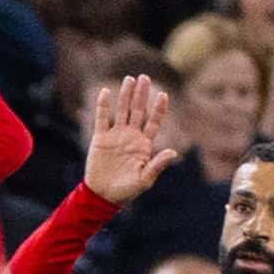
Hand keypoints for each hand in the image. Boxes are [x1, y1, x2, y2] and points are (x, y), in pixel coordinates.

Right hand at [84, 75, 178, 205]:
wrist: (103, 195)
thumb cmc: (127, 190)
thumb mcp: (145, 179)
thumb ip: (157, 164)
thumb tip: (173, 152)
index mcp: (144, 145)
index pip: (153, 122)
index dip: (158, 108)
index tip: (163, 94)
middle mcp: (131, 136)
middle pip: (138, 111)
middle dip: (142, 95)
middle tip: (144, 77)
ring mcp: (116, 136)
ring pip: (122, 110)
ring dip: (125, 95)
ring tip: (129, 79)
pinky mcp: (100, 138)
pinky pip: (102, 118)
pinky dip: (103, 105)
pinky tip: (106, 92)